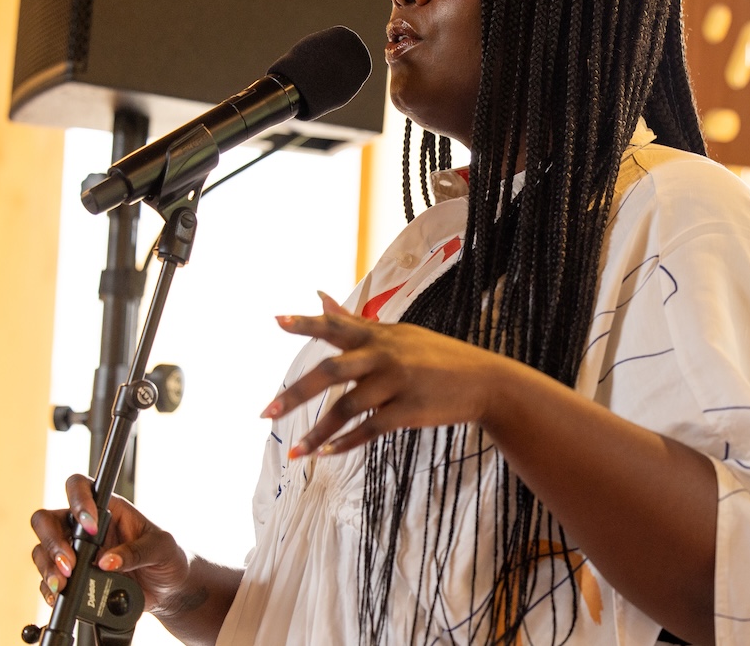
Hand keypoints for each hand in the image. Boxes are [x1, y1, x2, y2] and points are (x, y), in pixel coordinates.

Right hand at [29, 473, 191, 614]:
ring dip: (48, 567)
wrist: (169, 590)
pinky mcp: (73, 577)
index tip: (90, 528)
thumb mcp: (162, 548)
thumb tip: (107, 562)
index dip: (77, 501)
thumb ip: (137, 552)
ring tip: (63, 584)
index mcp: (108, 509)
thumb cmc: (168, 558)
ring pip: (43, 551)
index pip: (79, 487)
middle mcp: (85, 528)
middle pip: (48, 520)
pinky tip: (60, 596)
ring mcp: (75, 552)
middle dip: (53, 541)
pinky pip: (48, 580)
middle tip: (70, 563)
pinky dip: (49, 589)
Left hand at [264, 292, 512, 456]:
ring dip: (317, 432)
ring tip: (295, 453)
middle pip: (331, 372)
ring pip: (346, 408)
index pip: (336, 326)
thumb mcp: (399, 334)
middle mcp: (384, 356)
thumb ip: (356, 321)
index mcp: (379, 336)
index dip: (306, 323)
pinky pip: (369, 430)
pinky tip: (326, 453)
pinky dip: (346, 443)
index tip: (276, 321)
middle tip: (265, 413)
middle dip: (296, 393)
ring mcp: (396, 384)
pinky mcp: (408, 411)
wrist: (485, 381)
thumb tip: (319, 296)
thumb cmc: (437, 356)